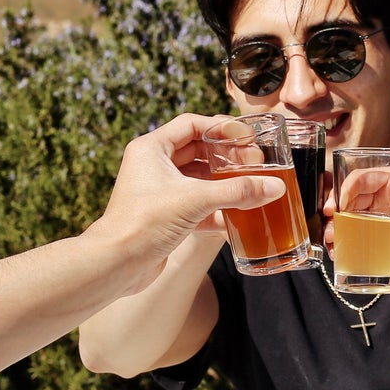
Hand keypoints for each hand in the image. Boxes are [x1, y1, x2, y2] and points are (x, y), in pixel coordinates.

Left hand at [91, 114, 281, 292]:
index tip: (246, 136)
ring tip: (251, 186)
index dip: (221, 128)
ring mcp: (159, 192)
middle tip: (254, 162)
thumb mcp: (195, 200)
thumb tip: (274, 186)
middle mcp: (154, 167)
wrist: (116, 264)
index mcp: (152, 149)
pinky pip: (198, 205)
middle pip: (198, 151)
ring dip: (224, 183)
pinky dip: (217, 208)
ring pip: (199, 180)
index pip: (191, 124)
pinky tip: (238, 215)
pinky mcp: (166, 216)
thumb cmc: (142, 223)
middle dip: (227, 157)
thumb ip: (237, 191)